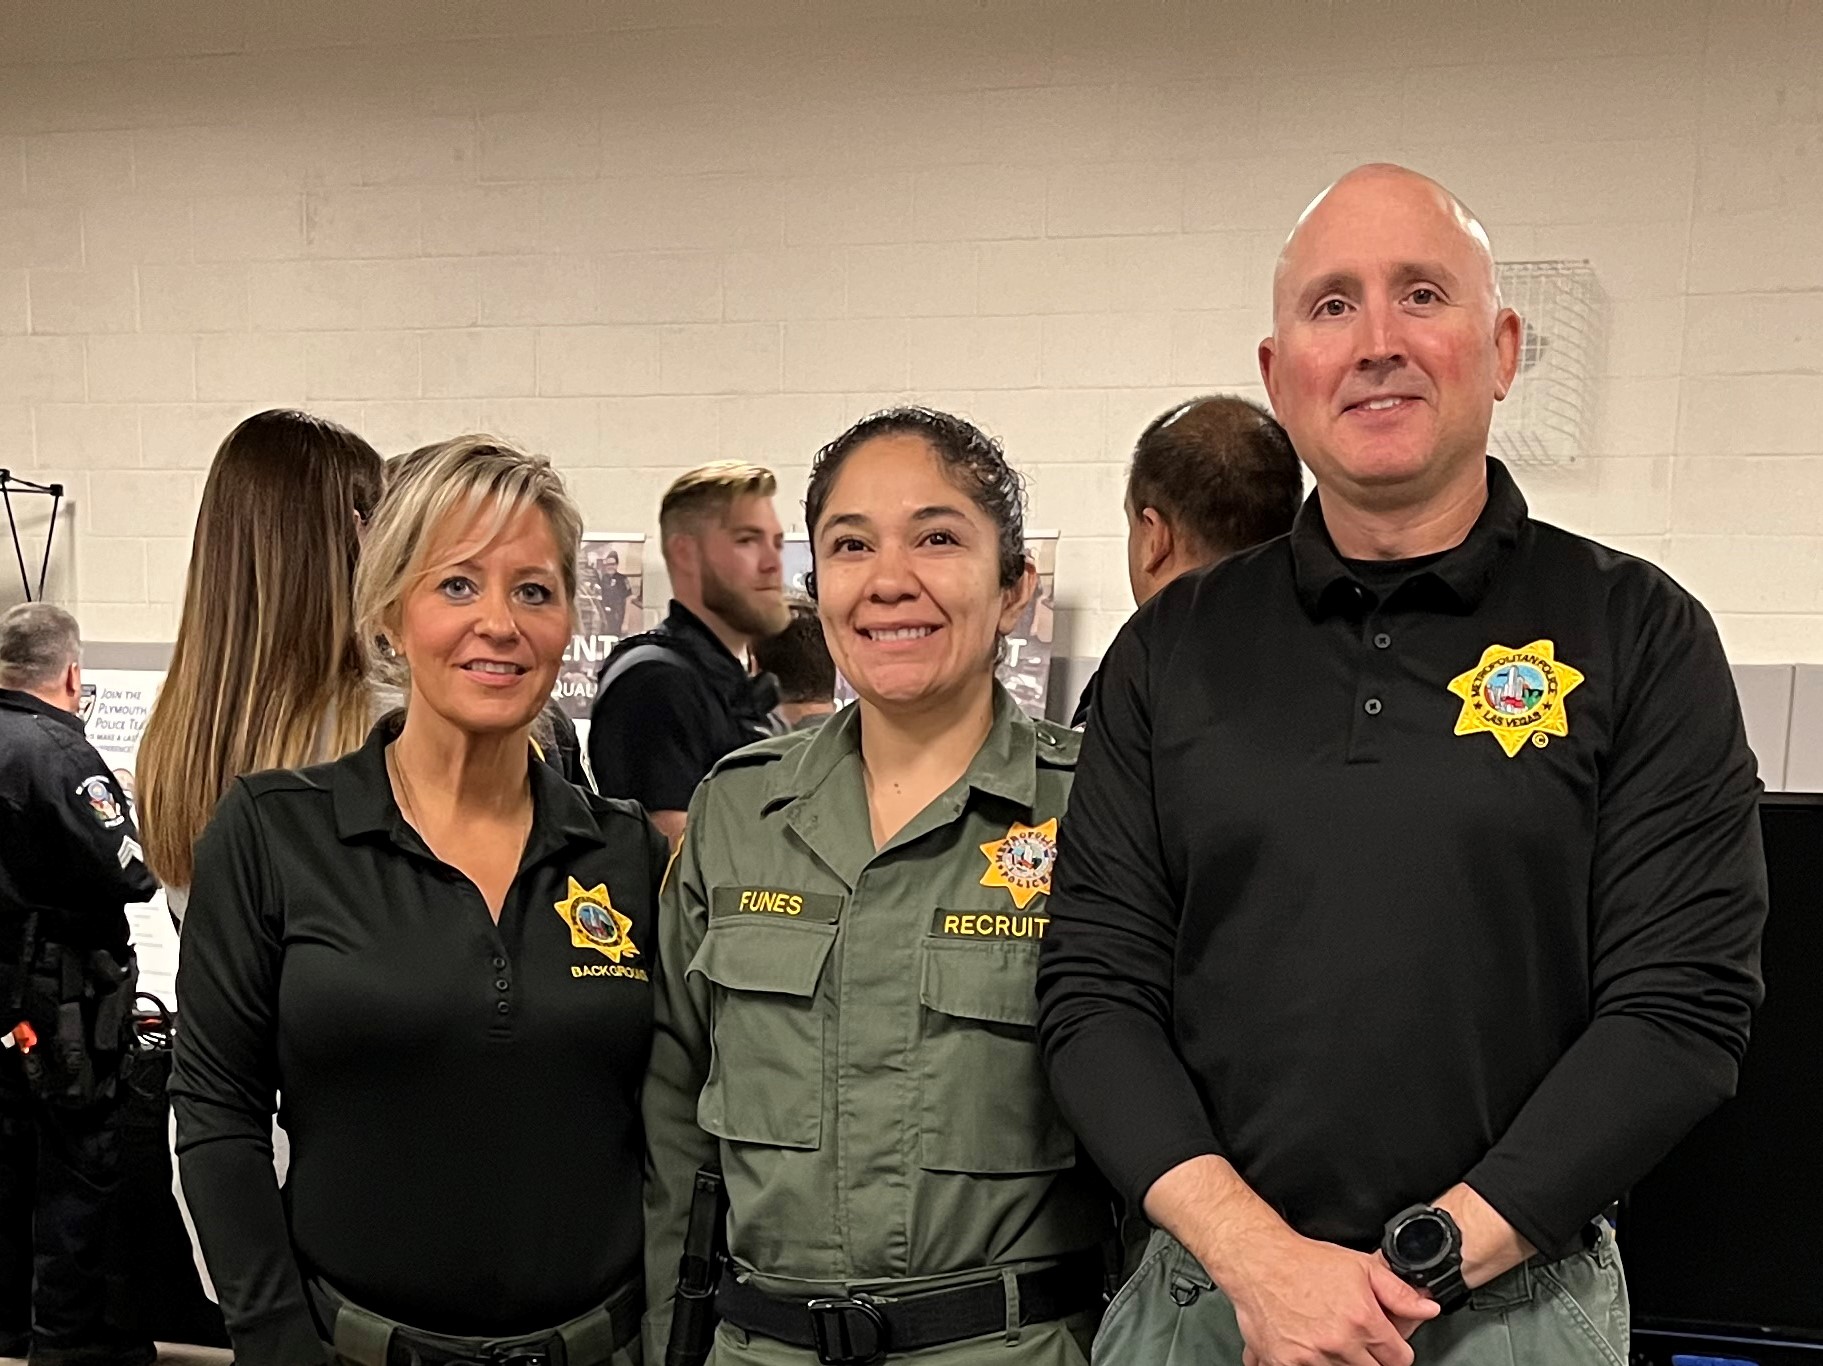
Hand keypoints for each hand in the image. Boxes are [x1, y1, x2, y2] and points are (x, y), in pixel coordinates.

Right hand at [1227, 1229, 1438, 1365]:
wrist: (1259, 1262)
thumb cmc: (1306, 1262)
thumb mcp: (1361, 1267)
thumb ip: (1399, 1292)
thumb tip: (1428, 1308)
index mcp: (1363, 1321)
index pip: (1399, 1359)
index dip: (1393, 1351)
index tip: (1384, 1346)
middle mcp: (1339, 1343)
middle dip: (1369, 1358)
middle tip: (1354, 1341)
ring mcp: (1312, 1357)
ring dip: (1339, 1362)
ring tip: (1329, 1340)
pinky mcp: (1286, 1364)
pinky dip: (1310, 1364)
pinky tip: (1308, 1349)